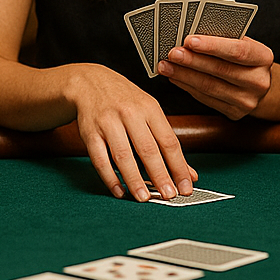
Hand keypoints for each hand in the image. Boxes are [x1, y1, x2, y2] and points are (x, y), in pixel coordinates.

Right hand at [66, 64, 198, 200]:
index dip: (179, 166)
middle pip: (147, 149)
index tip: (186, 186)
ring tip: (144, 197)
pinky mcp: (89, 132)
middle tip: (169, 195)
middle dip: (160, 175)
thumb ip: (167, 142)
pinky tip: (119, 191)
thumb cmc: (125, 100)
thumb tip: (190, 173)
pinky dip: (110, 177)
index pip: (169, 141)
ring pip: (123, 155)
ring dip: (134, 179)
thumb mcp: (150, 112)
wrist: (90, 82)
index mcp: (150, 108)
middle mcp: (130, 113)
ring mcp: (108, 122)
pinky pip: (100, 159)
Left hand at [160, 34, 273, 119]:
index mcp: (264, 57)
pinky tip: (175, 78)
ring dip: (184, 75)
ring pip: (210, 87)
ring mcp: (248, 100)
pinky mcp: (235, 113)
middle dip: (193, 60)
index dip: (213, 45)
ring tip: (166, 66)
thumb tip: (189, 32)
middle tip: (171, 52)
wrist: (258, 85)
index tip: (189, 40)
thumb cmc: (244, 57)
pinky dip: (188, 87)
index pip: (239, 50)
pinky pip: (206, 99)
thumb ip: (223, 38)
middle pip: (221, 69)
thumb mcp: (242, 43)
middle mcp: (260, 81)